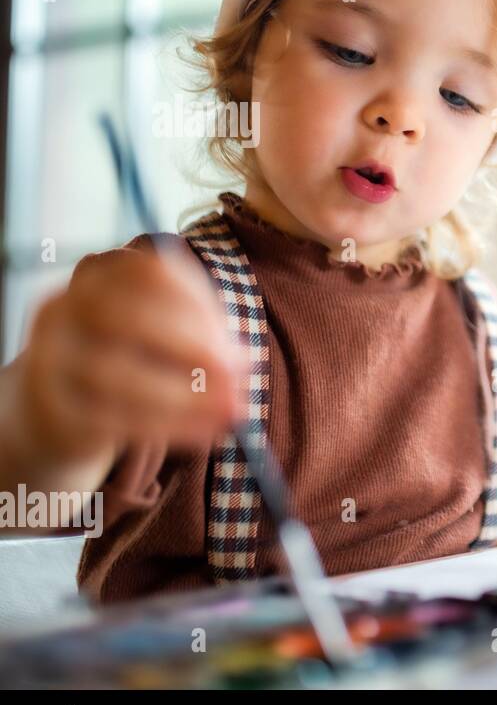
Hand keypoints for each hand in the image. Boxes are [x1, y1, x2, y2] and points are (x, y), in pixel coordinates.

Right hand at [10, 245, 245, 473]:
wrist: (56, 412)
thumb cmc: (127, 360)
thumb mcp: (161, 337)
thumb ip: (202, 336)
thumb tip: (242, 361)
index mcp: (96, 277)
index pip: (148, 272)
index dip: (197, 304)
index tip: (232, 339)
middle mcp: (61, 309)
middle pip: (128, 318)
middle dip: (193, 348)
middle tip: (238, 376)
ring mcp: (46, 359)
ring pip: (119, 377)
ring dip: (187, 398)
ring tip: (231, 412)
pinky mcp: (48, 409)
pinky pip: (110, 419)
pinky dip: (168, 427)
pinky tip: (205, 432)